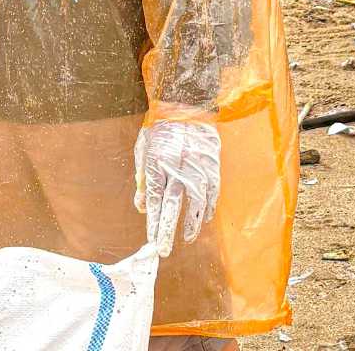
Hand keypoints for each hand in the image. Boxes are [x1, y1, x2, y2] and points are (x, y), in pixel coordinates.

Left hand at [132, 120, 220, 257]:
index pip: (154, 201)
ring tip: (187, 238)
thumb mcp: (143, 150)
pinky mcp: (211, 164)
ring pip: (195, 203)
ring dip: (191, 223)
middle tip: (163, 250)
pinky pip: (211, 192)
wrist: (186, 104)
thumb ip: (143, 180)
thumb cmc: (160, 128)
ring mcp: (196, 167)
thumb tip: (143, 207)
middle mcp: (176, 168)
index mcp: (156, 164)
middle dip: (166, 230)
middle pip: (171, 206)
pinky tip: (204, 218)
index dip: (153, 222)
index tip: (151, 240)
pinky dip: (208, 207)